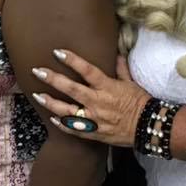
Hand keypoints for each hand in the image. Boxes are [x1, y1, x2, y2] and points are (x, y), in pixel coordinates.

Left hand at [31, 49, 150, 147]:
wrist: (148, 127)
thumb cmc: (141, 102)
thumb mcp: (131, 82)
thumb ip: (120, 68)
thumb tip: (117, 53)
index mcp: (107, 87)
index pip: (86, 70)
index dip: (72, 60)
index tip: (57, 52)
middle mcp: (98, 102)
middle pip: (71, 89)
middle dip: (52, 79)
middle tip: (37, 71)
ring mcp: (94, 119)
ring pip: (67, 111)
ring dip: (50, 103)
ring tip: (37, 96)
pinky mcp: (94, 133)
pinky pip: (74, 130)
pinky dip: (62, 124)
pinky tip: (52, 118)